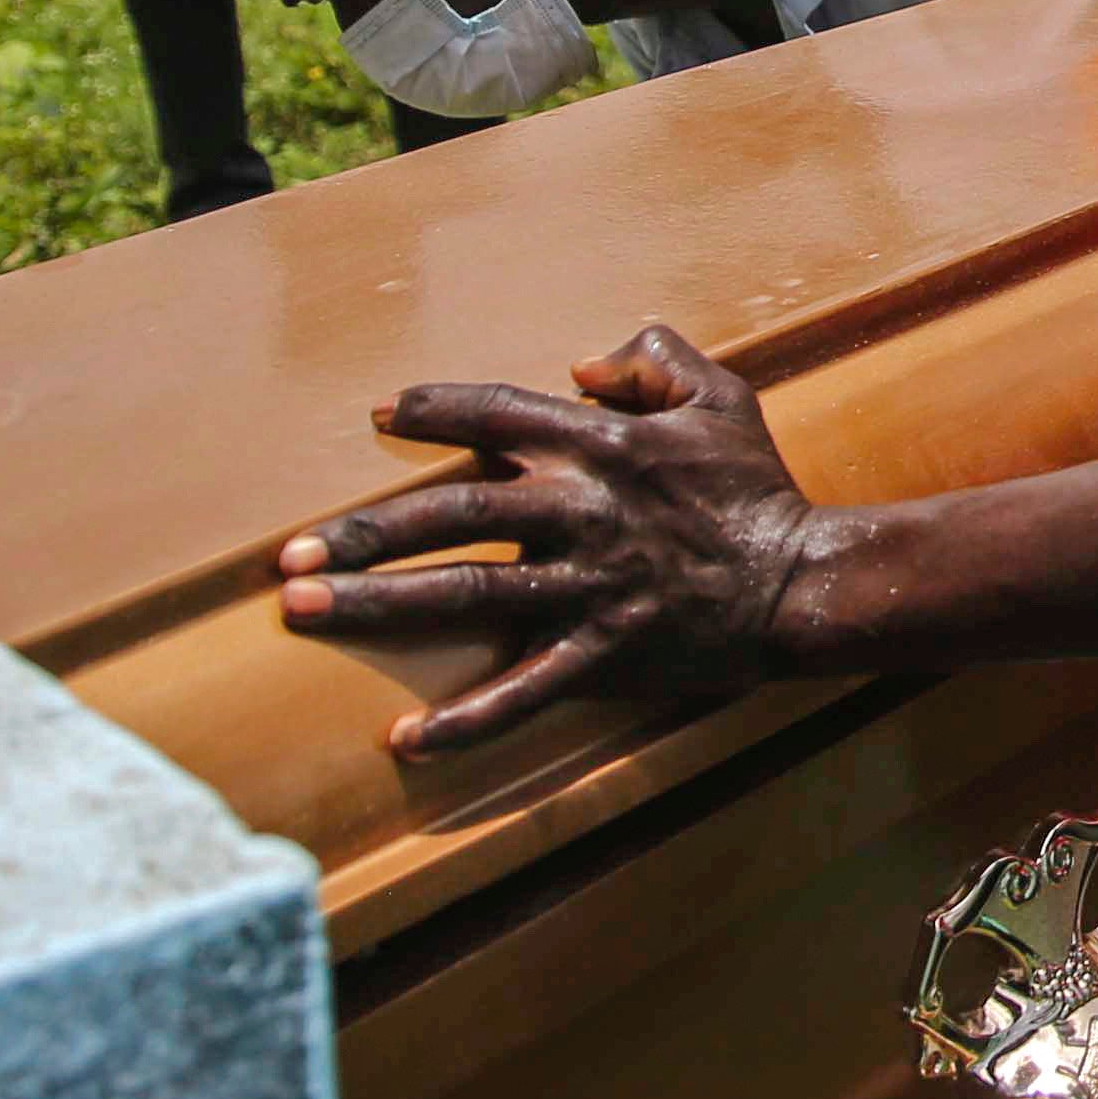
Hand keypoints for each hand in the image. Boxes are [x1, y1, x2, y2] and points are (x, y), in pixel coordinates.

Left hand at [278, 326, 835, 756]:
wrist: (806, 582)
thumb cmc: (756, 488)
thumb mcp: (720, 395)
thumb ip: (652, 359)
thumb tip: (583, 365)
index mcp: (601, 447)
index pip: (494, 416)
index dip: (432, 411)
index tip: (379, 417)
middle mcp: (581, 513)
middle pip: (453, 515)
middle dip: (367, 532)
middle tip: (291, 556)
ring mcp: (588, 588)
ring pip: (466, 595)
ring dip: (380, 605)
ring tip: (306, 613)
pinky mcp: (603, 655)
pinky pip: (524, 690)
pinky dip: (465, 720)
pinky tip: (406, 739)